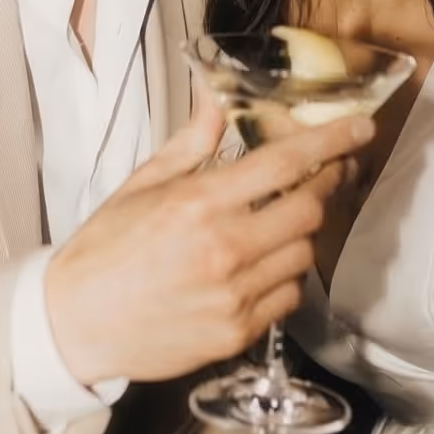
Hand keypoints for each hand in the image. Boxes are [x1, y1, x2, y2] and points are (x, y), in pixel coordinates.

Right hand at [44, 100, 374, 387]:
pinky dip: (286, 277)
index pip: (285, 164)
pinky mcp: (237, 333)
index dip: (331, 142)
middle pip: (310, 210)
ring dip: (303, 233)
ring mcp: (234, 296)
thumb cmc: (105, 251)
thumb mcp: (143, 184)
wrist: (74, 324)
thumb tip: (218, 100)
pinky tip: (263, 265)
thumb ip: (192, 143)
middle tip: (325, 173)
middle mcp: (224, 249)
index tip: (359, 128)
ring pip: (304, 255)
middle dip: (325, 186)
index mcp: (200, 203)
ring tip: (282, 221)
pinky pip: (288, 298)